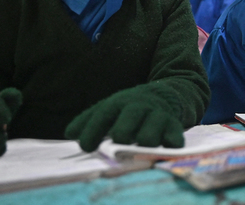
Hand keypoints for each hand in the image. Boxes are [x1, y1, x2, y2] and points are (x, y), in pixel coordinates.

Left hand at [65, 86, 184, 151]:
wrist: (163, 95)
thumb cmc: (129, 109)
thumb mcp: (109, 108)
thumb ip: (88, 120)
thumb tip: (71, 133)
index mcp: (119, 103)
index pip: (104, 115)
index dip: (92, 131)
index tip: (86, 147)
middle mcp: (139, 107)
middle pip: (129, 119)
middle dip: (122, 134)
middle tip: (119, 144)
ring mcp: (157, 116)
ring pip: (150, 135)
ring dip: (143, 143)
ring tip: (140, 147)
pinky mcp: (174, 126)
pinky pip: (173, 139)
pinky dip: (168, 146)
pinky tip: (163, 148)